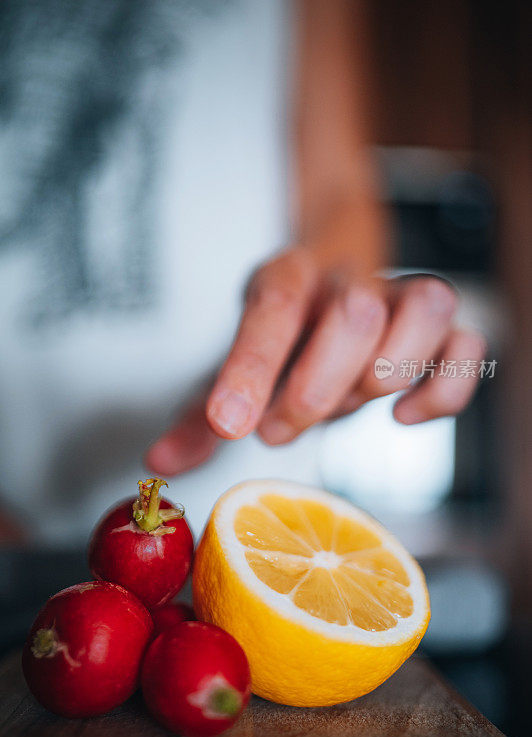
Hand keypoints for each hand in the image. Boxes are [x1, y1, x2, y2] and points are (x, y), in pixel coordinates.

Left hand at [145, 247, 485, 475]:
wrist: (332, 275)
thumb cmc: (282, 336)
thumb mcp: (234, 362)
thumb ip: (201, 414)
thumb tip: (160, 461)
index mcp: (287, 278)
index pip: (273, 310)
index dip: (253, 368)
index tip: (232, 425)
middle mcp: (348, 279)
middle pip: (356, 312)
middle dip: (318, 388)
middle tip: (278, 425)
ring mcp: (400, 297)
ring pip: (425, 309)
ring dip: (381, 377)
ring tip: (341, 405)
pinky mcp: (440, 327)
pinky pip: (467, 346)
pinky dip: (443, 389)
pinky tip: (403, 416)